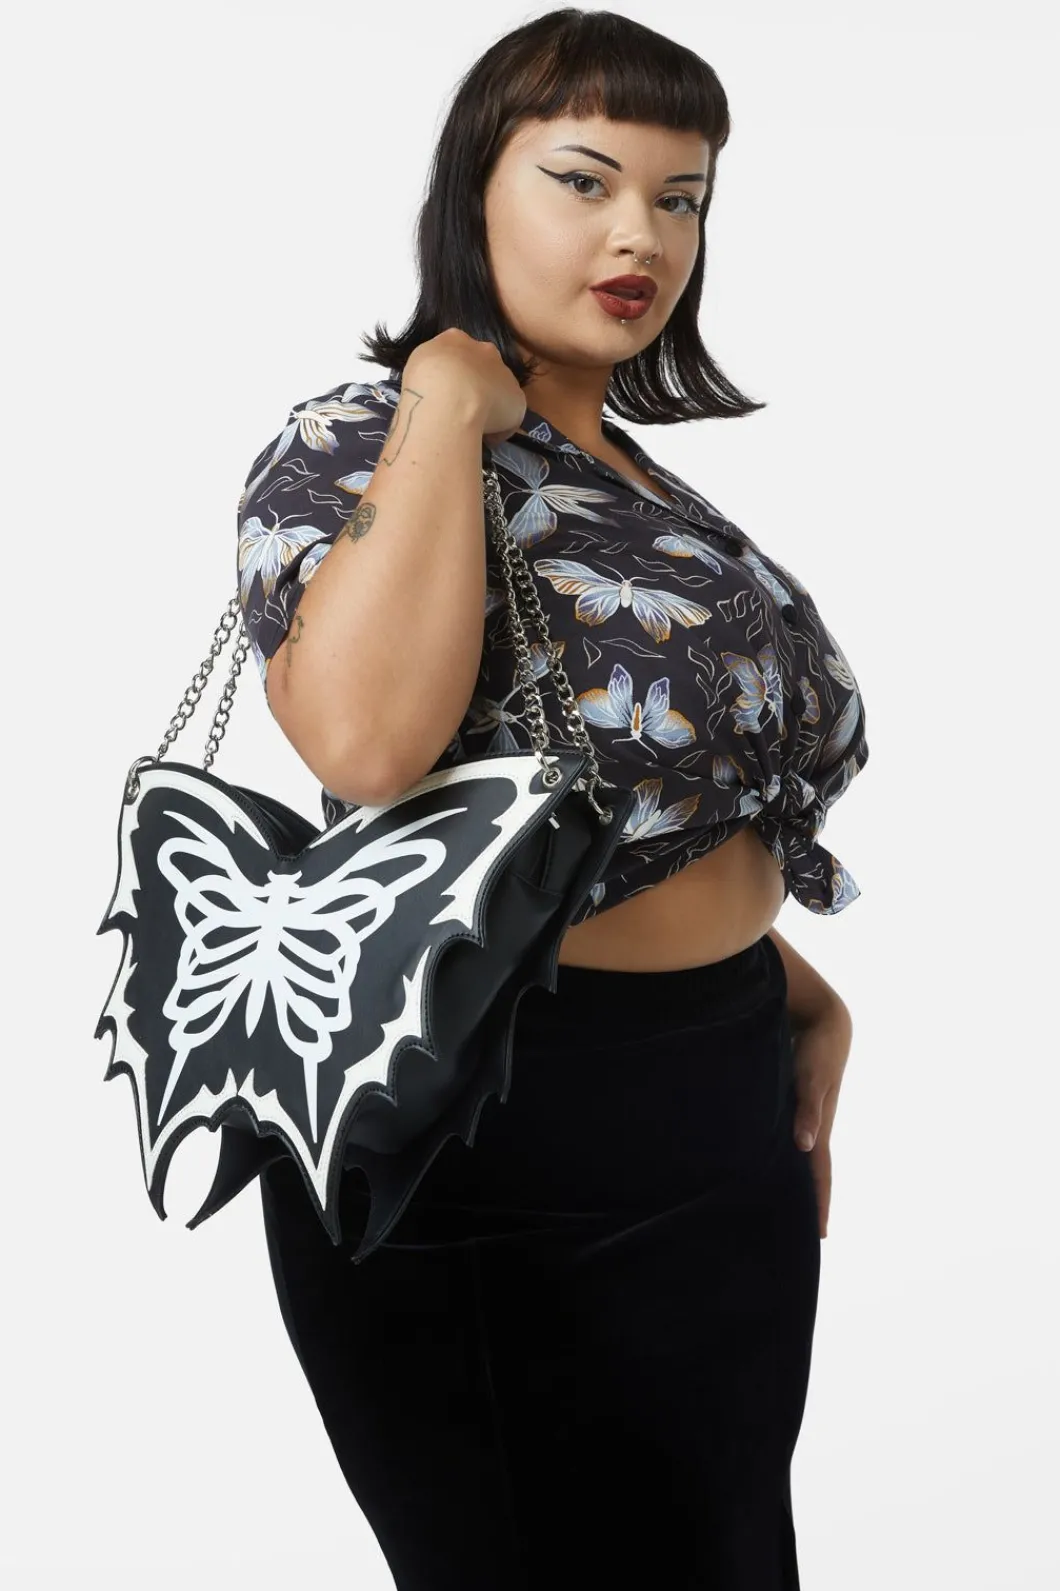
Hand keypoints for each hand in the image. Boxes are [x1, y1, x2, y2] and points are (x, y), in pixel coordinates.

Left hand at [791, 1000, 852, 1238]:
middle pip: (811, 1170)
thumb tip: (806, 1145)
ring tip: (780, 1201)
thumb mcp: (812, 1079)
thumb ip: (809, 1109)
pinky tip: (765, 1157)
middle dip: (808, 1198)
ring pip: (797, 1153)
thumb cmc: (817, 1048)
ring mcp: (803, 1112)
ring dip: (792, 1177)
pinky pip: (786, 1133)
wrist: (822, 1016)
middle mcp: (813, 1125)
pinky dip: (780, 1152)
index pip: (821, 1173)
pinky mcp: (792, 1098)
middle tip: (800, 1230)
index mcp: (820, 1127)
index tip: (820, 1235)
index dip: (819, 1202)